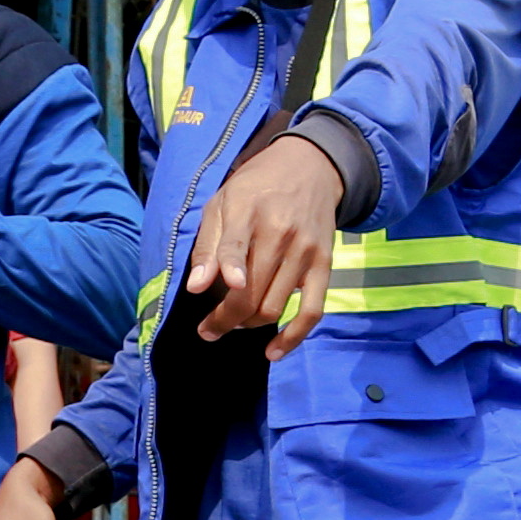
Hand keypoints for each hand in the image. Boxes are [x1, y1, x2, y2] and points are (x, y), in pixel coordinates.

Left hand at [187, 135, 347, 356]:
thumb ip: (208, 246)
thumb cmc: (255, 189)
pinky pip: (312, 311)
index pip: (234, 247)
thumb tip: (196, 287)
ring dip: (249, 325)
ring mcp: (305, 251)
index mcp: (248, 212)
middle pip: (251, 292)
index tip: (204, 300)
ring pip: (274, 307)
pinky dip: (293, 337)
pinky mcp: (325, 265)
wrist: (309, 167)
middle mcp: (280, 233)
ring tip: (235, 323)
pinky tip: (273, 352)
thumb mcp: (221, 204)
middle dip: (225, 319)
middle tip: (209, 329)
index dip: (225, 273)